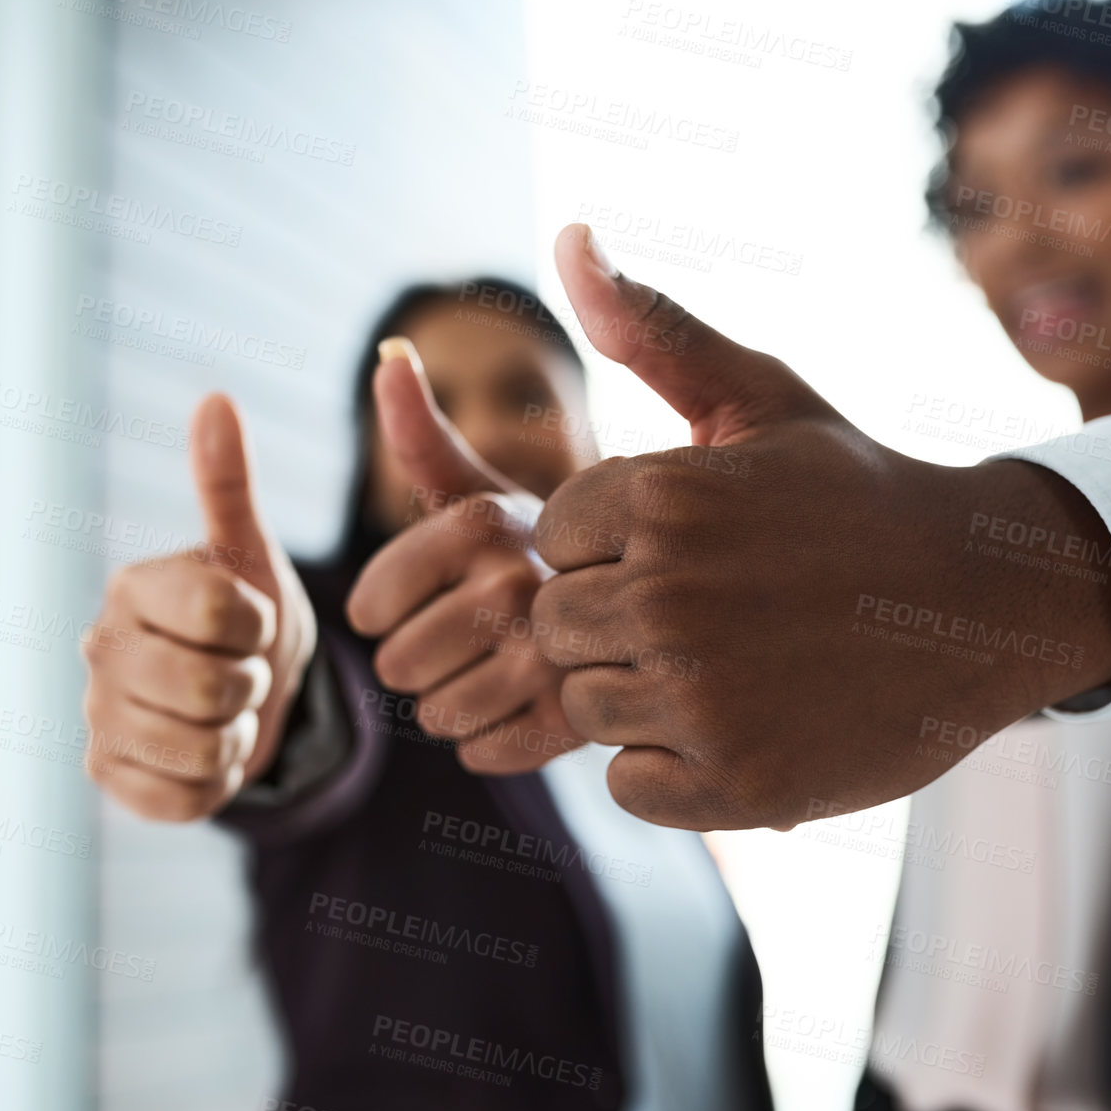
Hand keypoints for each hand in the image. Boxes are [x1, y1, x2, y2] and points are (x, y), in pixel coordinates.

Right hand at [81, 395, 314, 820]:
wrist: (245, 693)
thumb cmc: (248, 614)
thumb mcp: (251, 553)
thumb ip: (228, 484)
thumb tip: (216, 398)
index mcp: (133, 587)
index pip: (222, 613)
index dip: (258, 627)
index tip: (251, 622)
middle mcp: (99, 647)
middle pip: (212, 689)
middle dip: (252, 687)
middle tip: (244, 672)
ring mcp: (96, 716)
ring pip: (201, 749)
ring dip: (237, 737)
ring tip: (228, 711)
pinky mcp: (106, 776)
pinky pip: (185, 799)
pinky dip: (217, 783)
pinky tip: (208, 752)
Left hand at [346, 338, 587, 773]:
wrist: (734, 596)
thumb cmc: (576, 544)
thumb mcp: (505, 481)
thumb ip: (430, 434)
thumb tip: (384, 357)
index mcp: (505, 516)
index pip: (376, 596)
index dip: (384, 603)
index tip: (427, 592)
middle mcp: (537, 584)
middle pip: (402, 662)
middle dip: (417, 658)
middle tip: (470, 638)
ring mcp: (566, 662)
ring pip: (441, 716)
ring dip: (456, 703)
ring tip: (504, 670)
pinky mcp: (592, 729)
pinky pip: (489, 753)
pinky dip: (496, 741)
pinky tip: (532, 708)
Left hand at [530, 223, 1110, 829]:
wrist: (984, 600)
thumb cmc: (854, 493)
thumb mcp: (762, 394)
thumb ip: (652, 328)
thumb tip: (567, 235)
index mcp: (661, 495)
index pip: (552, 538)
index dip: (613, 544)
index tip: (688, 543)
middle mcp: (669, 594)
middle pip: (557, 625)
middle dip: (616, 618)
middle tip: (709, 611)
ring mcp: (703, 696)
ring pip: (586, 706)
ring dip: (642, 694)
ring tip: (727, 663)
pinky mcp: (735, 784)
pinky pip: (628, 785)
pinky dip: (671, 767)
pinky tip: (737, 723)